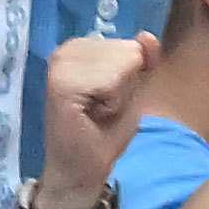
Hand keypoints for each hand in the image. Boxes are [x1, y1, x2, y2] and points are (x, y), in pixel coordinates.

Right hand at [38, 31, 161, 208]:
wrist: (80, 172)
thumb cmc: (103, 134)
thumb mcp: (132, 91)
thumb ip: (143, 62)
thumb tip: (147, 36)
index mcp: (80, 47)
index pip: (131, 46)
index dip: (129, 79)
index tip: (106, 101)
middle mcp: (67, 48)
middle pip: (128, 51)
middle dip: (124, 86)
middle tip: (100, 110)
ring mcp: (61, 63)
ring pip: (122, 64)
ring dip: (117, 96)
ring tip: (95, 113)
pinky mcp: (61, 83)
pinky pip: (111, 80)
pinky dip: (111, 103)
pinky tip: (91, 115)